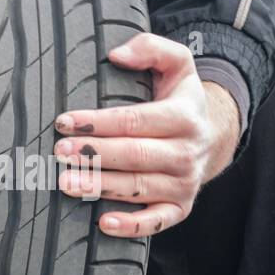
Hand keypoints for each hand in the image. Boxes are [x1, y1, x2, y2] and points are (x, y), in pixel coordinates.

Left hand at [54, 33, 240, 237]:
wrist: (213, 136)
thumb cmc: (181, 99)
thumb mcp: (177, 64)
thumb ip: (150, 48)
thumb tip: (116, 54)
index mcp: (185, 116)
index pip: (135, 120)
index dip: (97, 122)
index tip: (65, 122)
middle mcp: (187, 152)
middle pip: (135, 155)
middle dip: (94, 154)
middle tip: (60, 152)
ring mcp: (185, 183)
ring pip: (139, 188)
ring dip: (101, 186)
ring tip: (67, 183)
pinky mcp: (181, 207)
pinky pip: (156, 222)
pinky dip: (132, 226)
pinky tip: (103, 223)